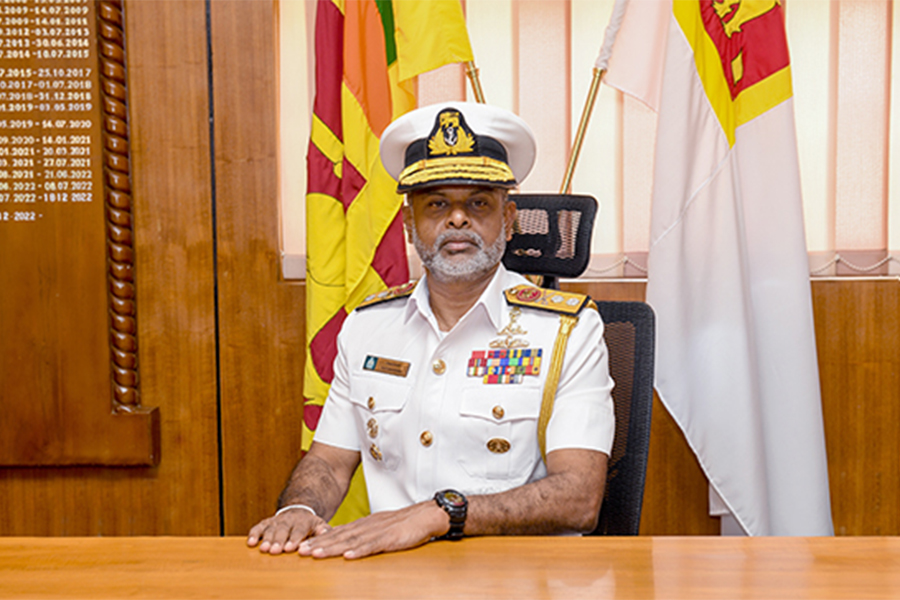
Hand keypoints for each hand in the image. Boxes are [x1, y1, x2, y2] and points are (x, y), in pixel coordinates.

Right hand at [247, 508, 330, 554]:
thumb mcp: (320, 526)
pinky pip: (259, 527)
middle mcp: (289, 519)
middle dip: (278, 540)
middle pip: (283, 529)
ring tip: (263, 549)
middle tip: (274, 551)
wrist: (299, 512)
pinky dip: (254, 534)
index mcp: (304, 521)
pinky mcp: (266, 523)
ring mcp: (277, 521)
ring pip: (270, 529)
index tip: (290, 548)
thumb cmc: (310, 526)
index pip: (299, 529)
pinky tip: (250, 543)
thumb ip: (324, 531)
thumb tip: (326, 533)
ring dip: (266, 539)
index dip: (294, 538)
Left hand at [299, 500, 448, 559]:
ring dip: (332, 548)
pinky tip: (348, 556)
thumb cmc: (404, 524)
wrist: (426, 515)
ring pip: (351, 541)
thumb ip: (362, 535)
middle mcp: (367, 527)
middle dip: (319, 544)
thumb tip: (344, 544)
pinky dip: (360, 551)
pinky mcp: (390, 539)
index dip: (319, 540)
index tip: (302, 546)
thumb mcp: (378, 528)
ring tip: (316, 554)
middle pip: (339, 536)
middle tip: (300, 551)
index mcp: (364, 525)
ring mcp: (378, 532)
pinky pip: (373, 546)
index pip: (337, 533)